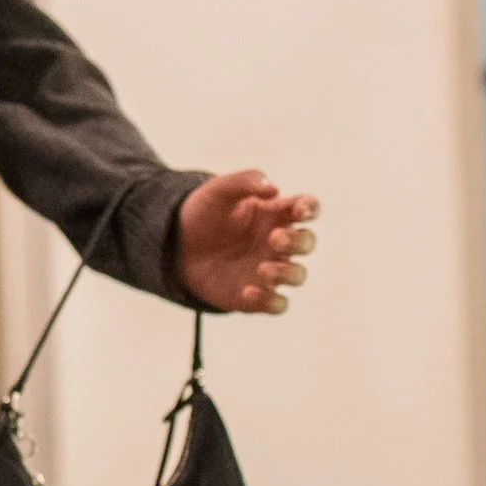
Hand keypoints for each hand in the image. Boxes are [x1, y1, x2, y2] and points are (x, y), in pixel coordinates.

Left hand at [178, 170, 317, 313]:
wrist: (175, 243)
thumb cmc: (203, 213)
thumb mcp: (218, 189)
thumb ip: (245, 182)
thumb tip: (273, 189)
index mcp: (274, 213)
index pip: (306, 209)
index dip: (310, 209)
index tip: (300, 211)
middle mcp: (276, 242)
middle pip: (306, 242)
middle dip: (298, 242)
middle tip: (274, 239)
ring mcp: (268, 268)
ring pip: (297, 275)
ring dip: (287, 273)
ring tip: (263, 269)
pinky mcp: (255, 294)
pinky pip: (276, 303)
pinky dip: (269, 301)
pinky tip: (248, 292)